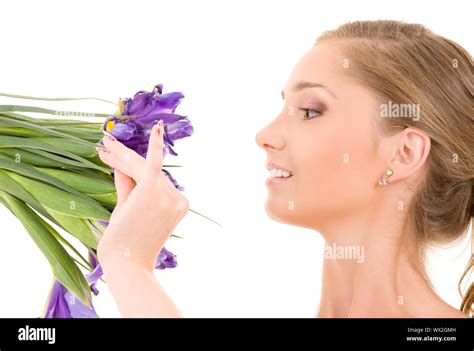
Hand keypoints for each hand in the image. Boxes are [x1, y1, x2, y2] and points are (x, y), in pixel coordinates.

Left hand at [96, 121, 188, 270]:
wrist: (126, 264)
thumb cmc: (126, 242)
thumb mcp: (129, 209)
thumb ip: (128, 185)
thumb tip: (121, 164)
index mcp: (177, 205)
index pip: (154, 178)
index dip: (135, 164)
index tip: (117, 153)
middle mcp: (176, 199)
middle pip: (149, 170)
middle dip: (125, 156)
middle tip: (105, 142)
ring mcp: (166, 196)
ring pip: (142, 167)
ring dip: (122, 155)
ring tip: (103, 144)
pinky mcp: (152, 192)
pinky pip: (151, 164)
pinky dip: (154, 147)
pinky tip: (157, 130)